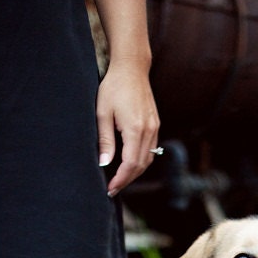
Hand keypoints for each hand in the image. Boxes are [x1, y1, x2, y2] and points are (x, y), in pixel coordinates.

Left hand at [96, 60, 159, 196]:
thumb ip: (105, 140)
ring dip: (135, 172)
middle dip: (127, 180)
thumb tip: (104, 164)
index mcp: (135, 128)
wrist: (131, 68)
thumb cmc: (113, 87)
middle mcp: (148, 130)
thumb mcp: (102, 113)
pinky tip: (130, 165)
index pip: (130, 163)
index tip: (110, 188)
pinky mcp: (155, 125)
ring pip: (148, 159)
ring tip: (120, 180)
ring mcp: (154, 128)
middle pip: (141, 165)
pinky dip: (141, 161)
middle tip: (113, 189)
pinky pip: (151, 150)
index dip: (121, 179)